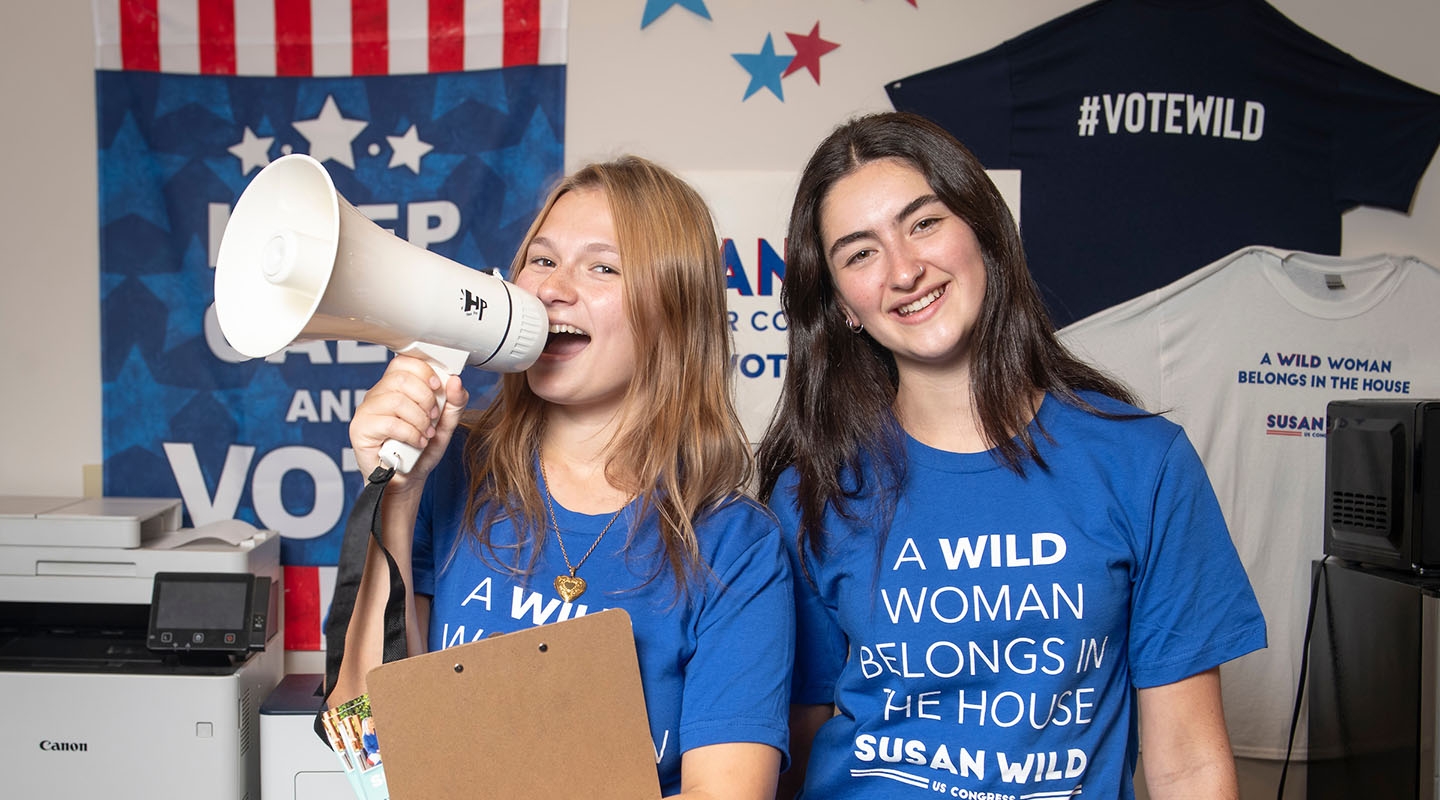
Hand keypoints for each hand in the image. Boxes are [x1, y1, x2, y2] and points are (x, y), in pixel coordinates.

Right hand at [350, 355, 468, 486]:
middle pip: (402, 379)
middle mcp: (377, 395)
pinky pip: (390, 423)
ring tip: (425, 434)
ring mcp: (366, 411)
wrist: (407, 481)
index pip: (404, 362)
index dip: (424, 371)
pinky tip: (416, 442)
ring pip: (397, 401)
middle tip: (433, 419)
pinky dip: (411, 434)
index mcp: (395, 387)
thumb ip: (454, 402)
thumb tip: (456, 380)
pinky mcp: (360, 429)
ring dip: (420, 420)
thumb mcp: (445, 424)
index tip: (438, 388)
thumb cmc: (421, 450)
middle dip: (426, 400)